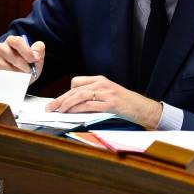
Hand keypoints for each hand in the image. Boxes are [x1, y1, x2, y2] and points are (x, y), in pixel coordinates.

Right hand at [0, 35, 44, 83]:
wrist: (24, 78)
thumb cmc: (30, 65)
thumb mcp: (38, 57)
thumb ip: (39, 50)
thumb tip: (35, 53)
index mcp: (14, 41)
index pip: (16, 41)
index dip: (26, 51)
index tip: (35, 59)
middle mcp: (2, 46)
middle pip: (5, 50)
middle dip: (19, 62)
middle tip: (29, 69)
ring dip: (13, 69)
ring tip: (23, 74)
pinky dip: (8, 75)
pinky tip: (15, 77)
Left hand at [45, 75, 162, 129]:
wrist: (143, 108)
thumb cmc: (126, 104)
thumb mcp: (109, 94)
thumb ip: (94, 95)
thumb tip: (75, 104)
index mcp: (101, 80)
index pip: (77, 82)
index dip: (66, 92)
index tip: (59, 102)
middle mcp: (103, 84)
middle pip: (75, 89)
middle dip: (60, 99)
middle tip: (50, 108)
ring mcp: (107, 93)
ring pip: (79, 96)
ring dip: (66, 104)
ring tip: (57, 112)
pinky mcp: (110, 103)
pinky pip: (89, 105)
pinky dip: (77, 109)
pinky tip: (71, 114)